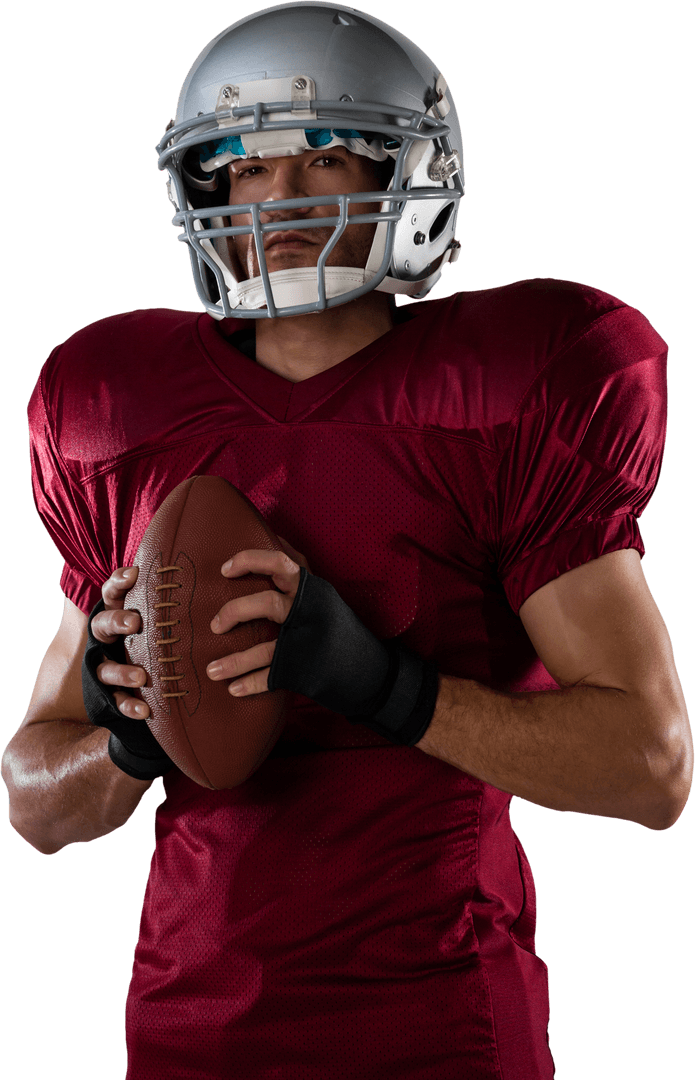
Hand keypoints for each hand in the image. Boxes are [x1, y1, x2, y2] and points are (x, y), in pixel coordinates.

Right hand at [83, 567, 173, 779]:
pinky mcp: (109, 693)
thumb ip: (176, 601)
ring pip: (104, 668)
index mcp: (119, 613)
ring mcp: (105, 666)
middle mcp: (107, 638)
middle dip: (117, 621)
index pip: (112, 592)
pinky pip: (114, 701)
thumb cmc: (160, 637)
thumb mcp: (164, 617)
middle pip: (102, 624)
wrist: (142, 681)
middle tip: (135, 621)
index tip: (134, 574)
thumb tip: (215, 571)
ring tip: (141, 677)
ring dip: (122, 672)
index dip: (119, 581)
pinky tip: (144, 711)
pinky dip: (128, 705)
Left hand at [206, 537, 439, 746]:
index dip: (249, 561)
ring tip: (210, 671)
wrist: (372, 670)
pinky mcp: (305, 670)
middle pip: (267, 604)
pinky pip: (271, 678)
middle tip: (215, 625)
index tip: (224, 569)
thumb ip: (300, 573)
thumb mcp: (325, 595)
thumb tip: (273, 537)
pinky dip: (250, 684)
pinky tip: (233, 689)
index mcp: (313, 590)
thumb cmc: (339, 629)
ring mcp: (308, 643)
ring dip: (234, 661)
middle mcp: (311, 612)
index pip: (279, 563)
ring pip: (265, 649)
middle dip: (234, 612)